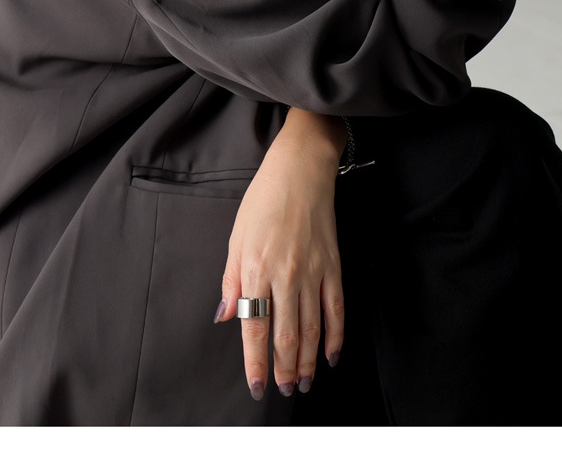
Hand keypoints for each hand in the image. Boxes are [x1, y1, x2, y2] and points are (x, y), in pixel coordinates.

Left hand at [213, 127, 343, 400]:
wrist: (301, 171)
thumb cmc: (263, 201)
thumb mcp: (236, 237)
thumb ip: (231, 281)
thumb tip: (225, 317)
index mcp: (256, 268)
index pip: (255, 327)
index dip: (256, 362)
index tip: (257, 386)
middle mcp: (285, 276)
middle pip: (286, 335)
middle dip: (284, 368)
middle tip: (284, 390)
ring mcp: (313, 273)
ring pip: (312, 329)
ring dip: (308, 361)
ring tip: (303, 383)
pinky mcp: (333, 267)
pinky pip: (336, 310)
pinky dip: (335, 337)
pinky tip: (331, 356)